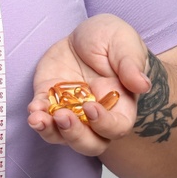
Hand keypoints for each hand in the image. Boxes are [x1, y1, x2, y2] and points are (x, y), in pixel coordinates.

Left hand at [27, 14, 151, 156]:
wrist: (86, 34)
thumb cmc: (113, 40)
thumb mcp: (124, 42)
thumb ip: (131, 64)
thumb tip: (143, 85)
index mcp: (120, 105)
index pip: (117, 128)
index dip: (104, 124)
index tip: (91, 107)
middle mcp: (95, 115)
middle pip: (89, 143)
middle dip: (74, 135)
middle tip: (62, 117)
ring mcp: (70, 110)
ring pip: (61, 136)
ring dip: (50, 131)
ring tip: (38, 118)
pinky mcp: (49, 100)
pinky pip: (41, 115)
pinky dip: (36, 115)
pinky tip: (33, 108)